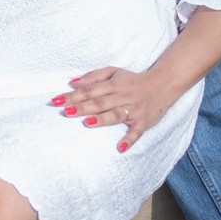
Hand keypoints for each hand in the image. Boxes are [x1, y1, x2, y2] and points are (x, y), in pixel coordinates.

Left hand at [52, 67, 182, 152]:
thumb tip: (73, 82)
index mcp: (113, 85)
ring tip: (88, 123)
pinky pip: (136, 132)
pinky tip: (120, 147)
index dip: (73, 95)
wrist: (163, 84)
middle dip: (83, 107)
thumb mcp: (114, 72)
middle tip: (66, 111)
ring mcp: (133, 110)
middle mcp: (122, 97)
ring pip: (116, 115)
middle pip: (100, 102)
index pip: (89, 90)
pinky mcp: (143, 122)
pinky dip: (129, 140)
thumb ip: (94, 76)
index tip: (57, 100)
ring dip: (102, 119)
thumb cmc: (133, 80)